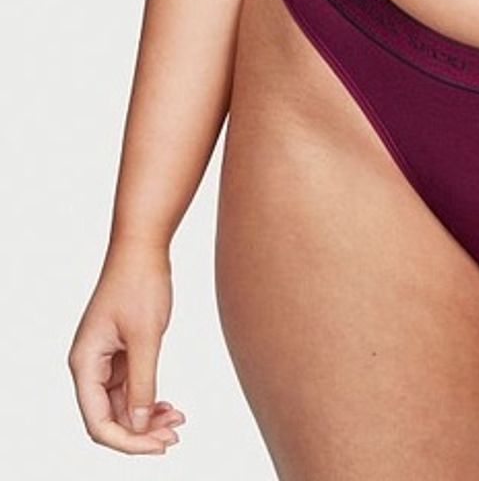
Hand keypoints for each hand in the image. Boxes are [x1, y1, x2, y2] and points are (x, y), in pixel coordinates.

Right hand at [67, 240, 185, 453]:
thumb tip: (140, 425)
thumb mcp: (146, 336)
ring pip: (123, 405)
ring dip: (148, 418)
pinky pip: (132, 388)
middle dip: (140, 433)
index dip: (127, 441)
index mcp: (84, 365)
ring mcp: (105, 360)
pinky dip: (150, 399)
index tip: (158, 446)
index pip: (98, 422)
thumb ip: (143, 382)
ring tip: (177, 422)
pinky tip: (170, 406)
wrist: (143, 248)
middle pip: (109, 418)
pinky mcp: (121, 352)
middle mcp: (90, 367)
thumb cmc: (140, 285)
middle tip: (174, 437)